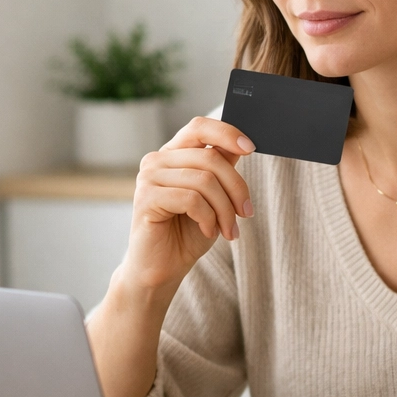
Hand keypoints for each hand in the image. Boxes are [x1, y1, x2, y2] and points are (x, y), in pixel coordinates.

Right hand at [121, 117, 255, 292]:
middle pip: (210, 158)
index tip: (251, 147)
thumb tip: (242, 144)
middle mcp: (157, 160)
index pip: (200, 127)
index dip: (227, 133)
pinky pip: (191, 199)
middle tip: (246, 213)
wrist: (162, 269)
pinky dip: (208, 218)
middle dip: (236, 188)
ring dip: (225, 210)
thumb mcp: (214, 197)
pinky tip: (209, 231)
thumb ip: (221, 169)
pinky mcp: (146, 198)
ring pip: (204, 180)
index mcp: (173, 154)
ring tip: (228, 230)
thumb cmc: (187, 233)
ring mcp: (148, 178)